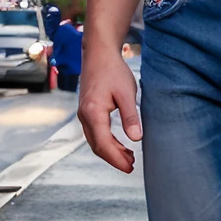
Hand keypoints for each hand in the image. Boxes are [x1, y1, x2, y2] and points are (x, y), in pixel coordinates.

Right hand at [78, 48, 141, 171]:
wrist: (98, 53)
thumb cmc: (113, 70)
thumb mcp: (127, 92)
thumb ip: (131, 116)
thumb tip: (136, 138)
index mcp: (93, 112)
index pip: (103, 144)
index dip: (116, 159)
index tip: (129, 167)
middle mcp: (84, 115)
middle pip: (97, 146)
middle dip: (114, 159)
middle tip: (132, 167)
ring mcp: (84, 114)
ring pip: (95, 141)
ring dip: (111, 152)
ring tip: (129, 158)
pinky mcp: (87, 111)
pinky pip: (95, 133)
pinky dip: (107, 142)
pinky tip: (121, 145)